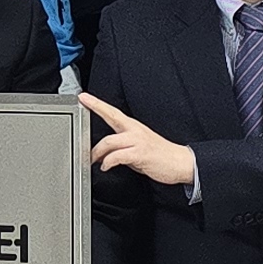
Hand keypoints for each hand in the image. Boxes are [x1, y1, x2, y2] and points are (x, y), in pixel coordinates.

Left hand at [84, 93, 198, 191]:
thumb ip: (123, 145)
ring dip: (98, 152)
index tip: (83, 97)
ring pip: (110, 141)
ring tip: (94, 160)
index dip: (96, 103)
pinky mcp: (140, 154)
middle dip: (93, 131)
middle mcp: (134, 130)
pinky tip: (106, 166)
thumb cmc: (159, 155)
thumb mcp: (139, 145)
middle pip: (109, 122)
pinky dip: (108, 162)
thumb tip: (107, 153)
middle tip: (82, 146)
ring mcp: (137, 141)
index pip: (112, 111)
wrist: (179, 162)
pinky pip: (118, 156)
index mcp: (133, 126)